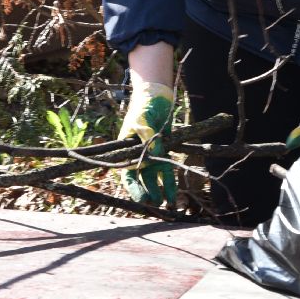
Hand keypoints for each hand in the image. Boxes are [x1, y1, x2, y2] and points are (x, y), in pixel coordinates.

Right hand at [119, 48, 176, 205]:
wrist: (157, 94)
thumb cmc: (145, 105)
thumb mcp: (144, 120)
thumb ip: (149, 138)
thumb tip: (154, 155)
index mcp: (125, 149)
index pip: (127, 172)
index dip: (134, 188)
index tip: (142, 199)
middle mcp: (136, 154)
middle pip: (140, 179)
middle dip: (147, 193)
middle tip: (156, 204)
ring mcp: (150, 153)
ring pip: (153, 177)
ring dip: (158, 190)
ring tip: (166, 204)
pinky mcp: (163, 150)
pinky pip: (165, 169)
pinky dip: (169, 181)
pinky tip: (173, 193)